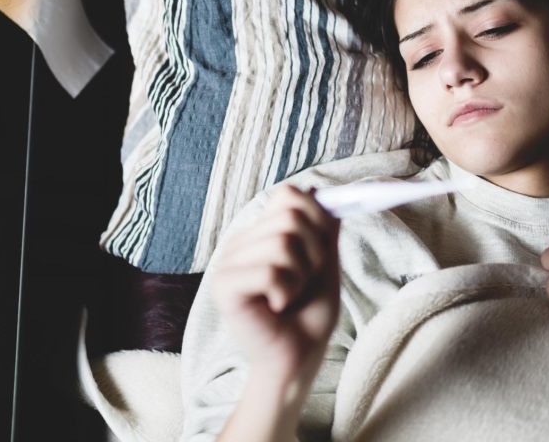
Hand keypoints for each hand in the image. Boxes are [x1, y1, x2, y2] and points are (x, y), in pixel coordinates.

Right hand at [212, 185, 340, 381]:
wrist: (297, 359)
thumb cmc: (309, 316)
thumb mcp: (325, 265)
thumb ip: (323, 229)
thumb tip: (320, 190)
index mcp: (261, 233)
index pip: (288, 194)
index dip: (316, 217)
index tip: (319, 253)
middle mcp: (241, 242)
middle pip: (290, 217)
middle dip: (314, 252)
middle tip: (303, 282)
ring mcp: (228, 262)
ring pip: (282, 244)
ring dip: (300, 276)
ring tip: (288, 296)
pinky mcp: (224, 286)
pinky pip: (269, 271)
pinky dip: (285, 292)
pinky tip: (276, 307)